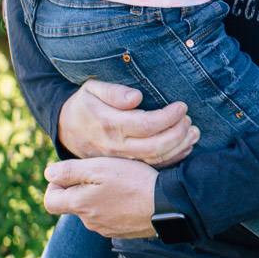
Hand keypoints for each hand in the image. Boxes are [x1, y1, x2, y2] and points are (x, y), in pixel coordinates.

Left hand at [44, 156, 159, 236]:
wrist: (168, 204)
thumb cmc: (133, 182)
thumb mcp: (100, 168)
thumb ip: (70, 171)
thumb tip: (48, 173)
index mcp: (80, 205)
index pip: (50, 201)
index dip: (55, 185)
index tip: (71, 173)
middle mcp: (90, 222)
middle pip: (73, 203)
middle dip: (81, 186)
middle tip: (101, 170)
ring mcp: (106, 228)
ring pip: (93, 208)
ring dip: (100, 194)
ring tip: (119, 179)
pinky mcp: (123, 230)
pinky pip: (110, 214)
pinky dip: (115, 203)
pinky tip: (130, 192)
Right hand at [58, 79, 198, 166]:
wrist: (65, 129)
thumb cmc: (84, 104)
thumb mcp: (92, 89)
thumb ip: (114, 92)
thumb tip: (136, 98)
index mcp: (111, 124)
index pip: (147, 125)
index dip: (169, 117)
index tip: (182, 106)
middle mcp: (116, 146)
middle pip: (156, 147)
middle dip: (179, 134)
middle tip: (189, 120)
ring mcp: (121, 160)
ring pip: (156, 160)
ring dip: (179, 147)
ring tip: (193, 132)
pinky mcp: (124, 167)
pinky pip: (151, 168)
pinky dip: (172, 160)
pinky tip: (184, 148)